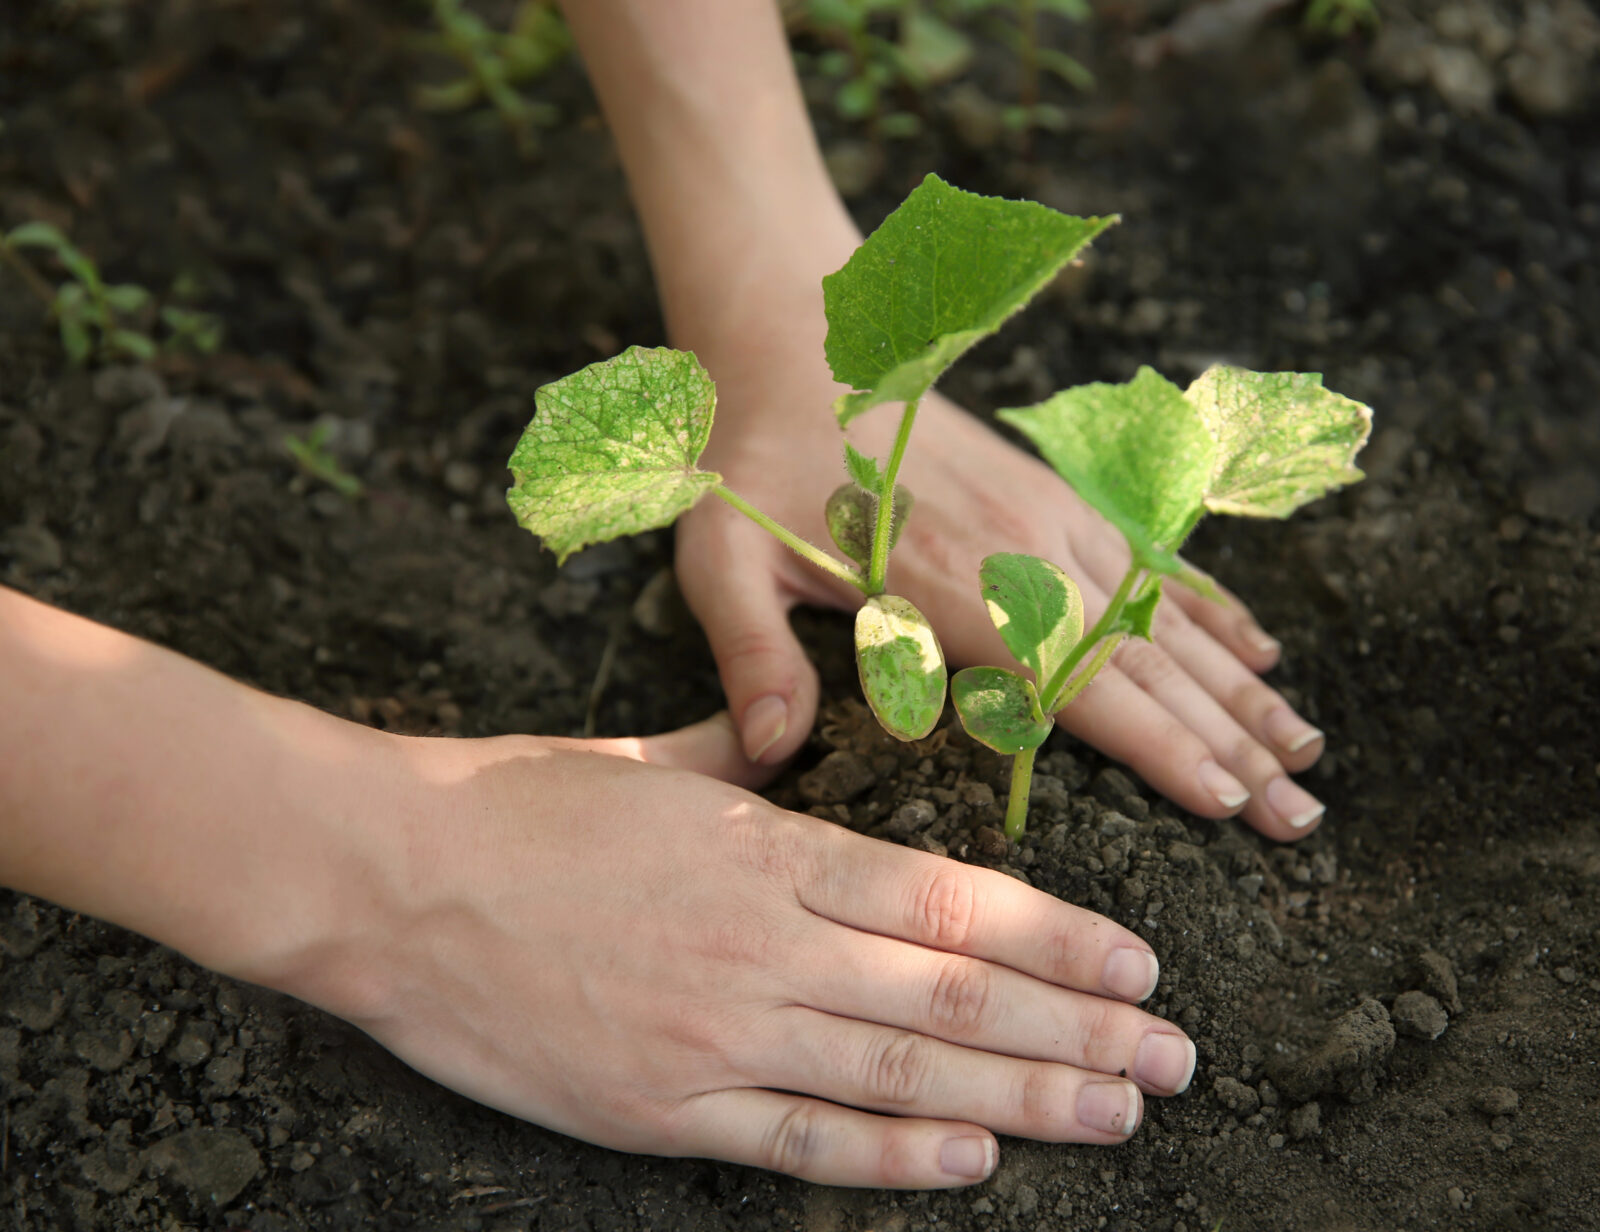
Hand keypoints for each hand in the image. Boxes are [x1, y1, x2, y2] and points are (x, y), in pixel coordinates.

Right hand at [269, 715, 1193, 1187]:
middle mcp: (763, 945)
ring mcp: (715, 1035)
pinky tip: (971, 1158)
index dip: (1059, 937)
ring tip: (1115, 1109)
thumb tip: (789, 727)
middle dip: (1078, 1028)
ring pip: (901, 1072)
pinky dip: (893, 1152)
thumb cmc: (515, 803)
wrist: (387, 878)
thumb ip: (736, 751)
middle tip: (1174, 1058)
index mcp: (766, 849)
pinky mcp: (657, 1108)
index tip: (1139, 962)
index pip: (948, 901)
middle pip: (954, 993)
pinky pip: (799, 1139)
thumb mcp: (644, 760)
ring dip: (1022, 1094)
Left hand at [675, 318, 1326, 842]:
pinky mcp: (1058, 497)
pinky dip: (1212, 610)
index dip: (1155, 743)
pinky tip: (1260, 651)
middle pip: (1147, 664)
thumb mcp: (721, 561)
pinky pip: (1155, 562)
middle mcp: (1026, 553)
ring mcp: (1054, 520)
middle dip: (1231, 743)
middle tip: (1303, 817)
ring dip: (1241, 689)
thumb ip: (750, 653)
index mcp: (950, 585)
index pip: (1074, 681)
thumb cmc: (756, 465)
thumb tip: (768, 749)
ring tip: (1307, 753)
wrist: (798, 346)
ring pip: (1168, 620)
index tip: (1226, 801)